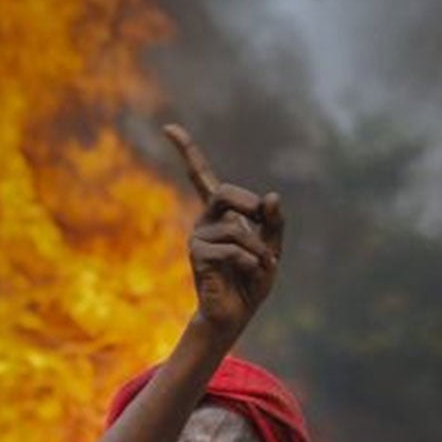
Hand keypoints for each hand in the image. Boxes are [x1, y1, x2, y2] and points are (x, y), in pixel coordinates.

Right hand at [165, 124, 283, 336]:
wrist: (236, 314)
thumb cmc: (252, 280)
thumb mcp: (272, 247)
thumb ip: (273, 222)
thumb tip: (270, 197)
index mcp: (221, 214)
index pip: (199, 176)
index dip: (186, 150)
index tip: (169, 127)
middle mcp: (205, 221)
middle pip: (224, 191)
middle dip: (251, 207)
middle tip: (265, 232)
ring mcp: (198, 237)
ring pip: (235, 227)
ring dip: (258, 249)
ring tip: (259, 266)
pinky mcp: (198, 256)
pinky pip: (233, 249)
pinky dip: (251, 262)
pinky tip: (248, 274)